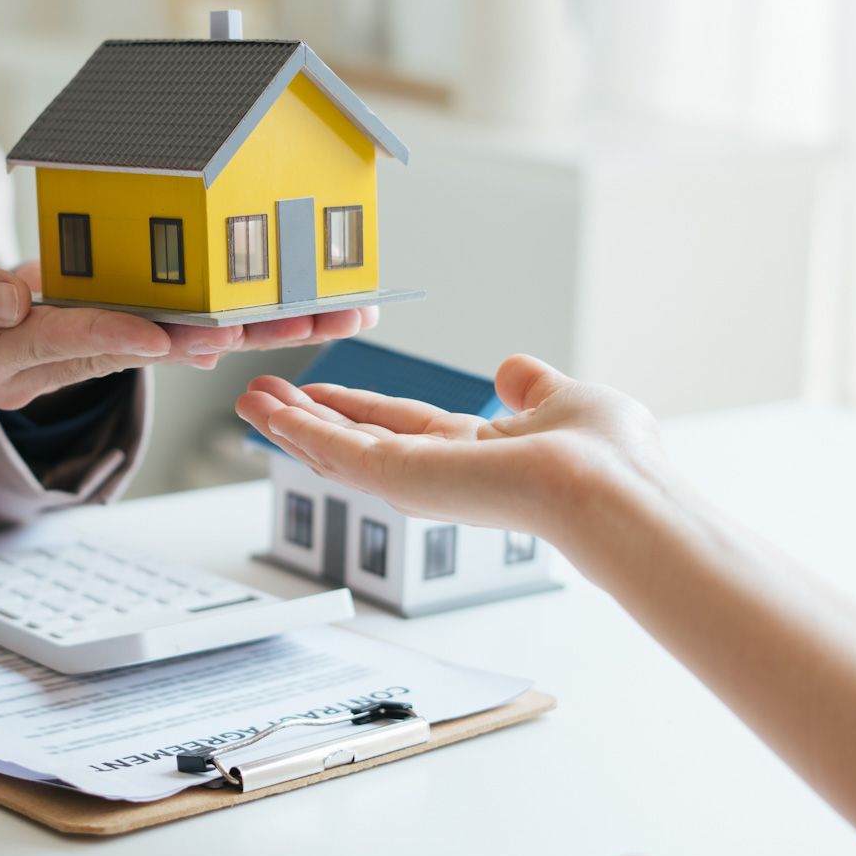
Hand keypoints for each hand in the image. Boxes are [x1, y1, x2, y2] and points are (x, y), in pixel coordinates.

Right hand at [0, 234, 376, 423]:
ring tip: (321, 314)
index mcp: (0, 352)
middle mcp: (54, 364)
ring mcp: (79, 355)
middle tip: (296, 324)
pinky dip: (218, 321)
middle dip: (225, 335)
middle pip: (145, 348)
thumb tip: (15, 293)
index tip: (170, 335)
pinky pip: (163, 332)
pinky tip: (278, 312)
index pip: (65, 341)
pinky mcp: (97, 339)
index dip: (118, 333)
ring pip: (169, 342)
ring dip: (246, 330)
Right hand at [234, 353, 672, 582]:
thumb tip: (511, 368)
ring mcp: (418, 480)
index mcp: (477, 452)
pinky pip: (337, 451)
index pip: (401, 426)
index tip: (317, 392)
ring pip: (339, 449)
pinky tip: (267, 411)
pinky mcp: (401, 479)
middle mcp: (440, 471)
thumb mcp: (566, 400)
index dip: (355, 408)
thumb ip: (532, 388)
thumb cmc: (607, 457)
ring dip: (290, 424)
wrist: (607, 488)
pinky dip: (297, 429)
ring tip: (248, 401)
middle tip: (259, 398)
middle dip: (308, 420)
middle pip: (357, 440)